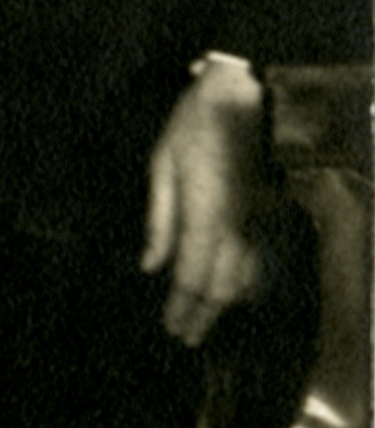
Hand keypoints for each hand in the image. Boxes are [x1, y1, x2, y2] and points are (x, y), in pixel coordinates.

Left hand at [141, 61, 267, 345]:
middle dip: (205, 315)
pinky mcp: (275, 209)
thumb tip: (152, 266)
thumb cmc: (194, 124)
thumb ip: (160, 220)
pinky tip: (238, 289)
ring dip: (227, 302)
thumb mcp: (161, 164)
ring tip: (206, 319)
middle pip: (224, 286)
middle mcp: (239, 224)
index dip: (183, 308)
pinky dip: (250, 280)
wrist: (247, 91)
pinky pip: (264, 256)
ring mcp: (261, 217)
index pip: (194, 277)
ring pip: (249, 275)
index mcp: (205, 215)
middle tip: (188, 336)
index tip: (173, 330)